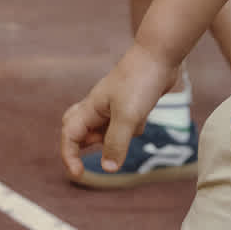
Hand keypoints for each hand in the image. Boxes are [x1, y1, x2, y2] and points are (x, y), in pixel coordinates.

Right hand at [61, 44, 176, 179]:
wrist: (161, 55)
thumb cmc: (140, 82)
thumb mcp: (128, 117)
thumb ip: (116, 143)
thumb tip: (108, 169)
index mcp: (90, 108)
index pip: (70, 136)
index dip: (69, 156)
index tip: (79, 174)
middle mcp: (98, 107)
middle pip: (81, 131)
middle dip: (87, 145)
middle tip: (105, 149)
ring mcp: (115, 105)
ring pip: (107, 130)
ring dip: (119, 136)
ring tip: (134, 121)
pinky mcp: (132, 104)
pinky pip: (126, 124)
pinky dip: (135, 126)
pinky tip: (146, 115)